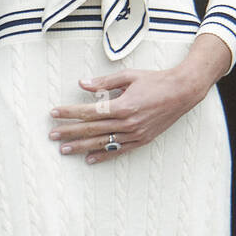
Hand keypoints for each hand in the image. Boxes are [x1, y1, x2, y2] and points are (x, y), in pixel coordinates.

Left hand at [49, 67, 206, 164]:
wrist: (182, 92)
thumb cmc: (156, 81)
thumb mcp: (129, 76)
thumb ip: (104, 81)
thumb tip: (82, 83)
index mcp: (123, 105)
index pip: (89, 111)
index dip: (70, 112)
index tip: (54, 113)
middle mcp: (127, 122)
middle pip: (92, 129)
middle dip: (70, 132)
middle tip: (52, 135)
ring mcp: (135, 133)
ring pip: (103, 142)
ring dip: (81, 146)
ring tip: (64, 149)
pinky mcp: (142, 139)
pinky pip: (119, 150)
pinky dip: (104, 155)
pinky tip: (89, 159)